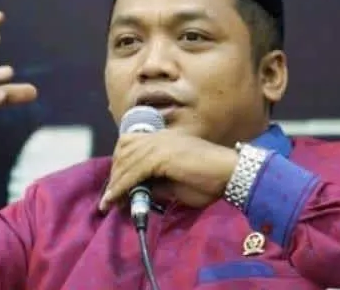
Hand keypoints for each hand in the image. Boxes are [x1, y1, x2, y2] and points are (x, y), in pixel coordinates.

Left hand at [99, 130, 237, 210]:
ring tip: (109, 202)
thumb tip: (138, 193)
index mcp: (165, 139)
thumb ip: (157, 185)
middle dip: (115, 172)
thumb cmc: (210, 180)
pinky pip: (133, 172)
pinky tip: (114, 199)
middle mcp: (159, 137)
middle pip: (124, 148)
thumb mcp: (177, 184)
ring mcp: (160, 144)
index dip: (121, 162)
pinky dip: (120, 187)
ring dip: (115, 182)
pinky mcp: (161, 156)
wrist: (230, 174)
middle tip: (110, 195)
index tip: (115, 183)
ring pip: (125, 160)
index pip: (132, 143)